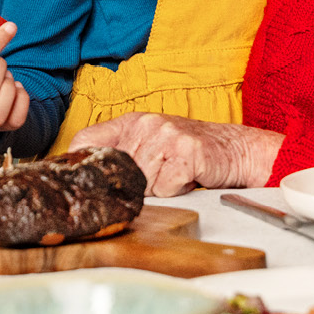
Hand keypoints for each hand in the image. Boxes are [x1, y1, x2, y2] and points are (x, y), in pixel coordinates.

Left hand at [68, 113, 284, 196]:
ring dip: (158, 190)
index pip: (85, 139)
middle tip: (156, 177)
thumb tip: (87, 182)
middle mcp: (144, 124)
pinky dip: (176, 191)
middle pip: (115, 172)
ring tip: (174, 175)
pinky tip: (188, 177)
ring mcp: (164, 136)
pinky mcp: (184, 152)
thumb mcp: (150, 144)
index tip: (83, 183)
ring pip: (140, 183)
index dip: (78, 164)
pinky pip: (165, 189)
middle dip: (133, 185)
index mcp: (130, 122)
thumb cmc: (188, 153)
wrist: (234, 149)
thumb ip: (123, 155)